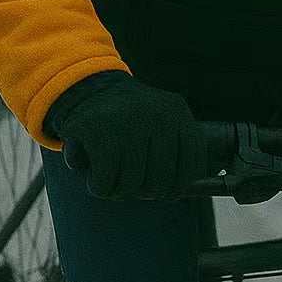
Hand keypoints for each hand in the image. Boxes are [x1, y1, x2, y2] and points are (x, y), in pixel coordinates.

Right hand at [46, 73, 207, 200]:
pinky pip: (105, 182)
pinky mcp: (97, 132)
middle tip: (133, 185)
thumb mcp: (160, 122)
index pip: (193, 157)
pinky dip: (100, 188)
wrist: (88, 88)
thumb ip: (175, 150)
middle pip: (162, 178)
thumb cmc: (128, 120)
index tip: (169, 193)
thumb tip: (181, 191)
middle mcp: (155, 113)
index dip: (182, 184)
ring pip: (132, 183)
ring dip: (120, 191)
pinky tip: (96, 178)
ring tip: (113, 180)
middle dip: (146, 192)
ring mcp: (126, 120)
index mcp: (176, 110)